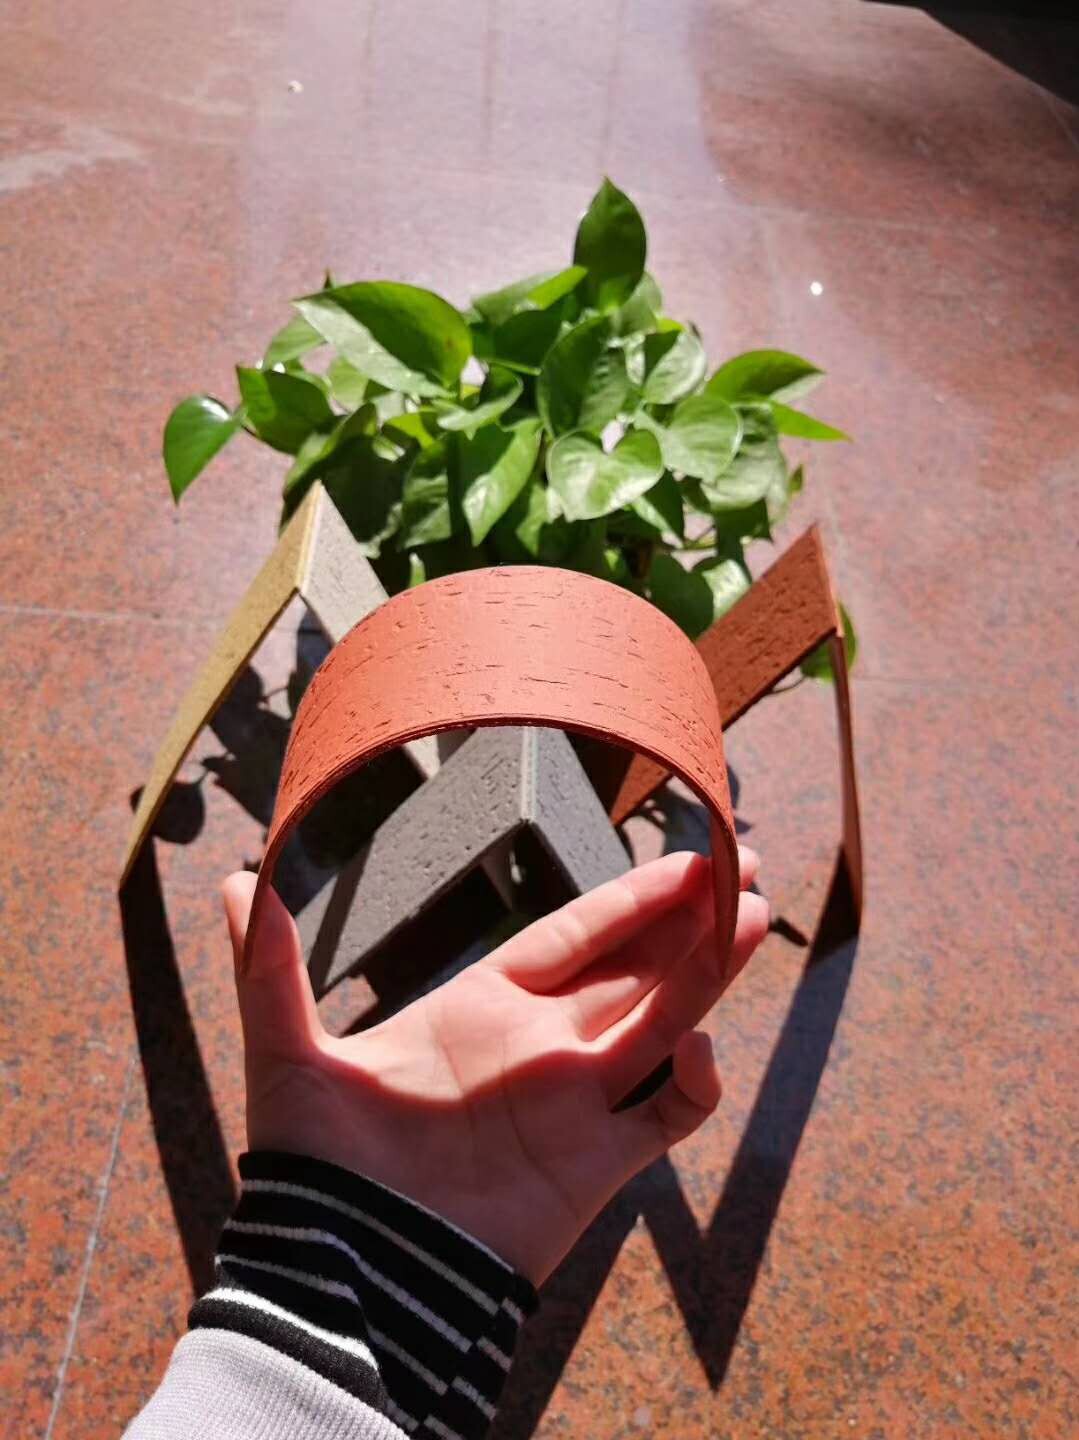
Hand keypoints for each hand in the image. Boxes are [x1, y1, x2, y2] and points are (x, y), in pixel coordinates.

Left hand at [223, 849, 767, 1284]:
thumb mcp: (289, 1049)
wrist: (354, 1270)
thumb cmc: (319, 1163)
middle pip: (637, 964)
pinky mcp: (599, 1163)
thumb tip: (235, 877)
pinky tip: (699, 1045)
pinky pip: (668, 1116)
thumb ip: (272, 964)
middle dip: (691, 916)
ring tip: (760, 915)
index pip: (578, 932)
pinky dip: (694, 1084)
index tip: (683, 856)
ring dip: (711, 971)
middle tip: (746, 862)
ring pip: (665, 1019)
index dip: (631, 895)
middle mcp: (544, 1041)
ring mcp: (578, 1100)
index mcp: (488, 1003)